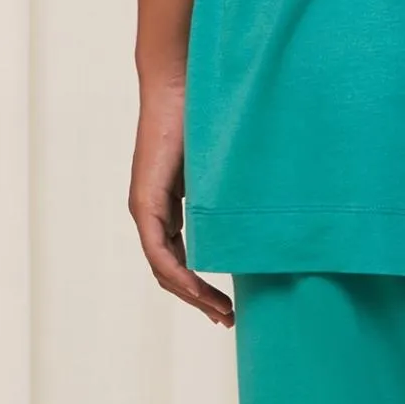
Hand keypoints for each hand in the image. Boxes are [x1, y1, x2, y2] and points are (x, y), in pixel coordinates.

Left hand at [129, 81, 232, 324]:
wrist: (180, 84)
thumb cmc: (205, 118)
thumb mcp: (221, 171)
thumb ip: (227, 196)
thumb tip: (259, 217)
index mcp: (165, 206)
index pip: (178, 260)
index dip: (199, 288)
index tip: (226, 307)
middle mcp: (150, 211)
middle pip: (170, 271)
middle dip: (198, 299)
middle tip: (226, 319)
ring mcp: (145, 206)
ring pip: (163, 266)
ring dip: (191, 294)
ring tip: (220, 312)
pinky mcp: (145, 199)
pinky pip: (158, 249)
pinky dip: (178, 273)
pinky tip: (198, 289)